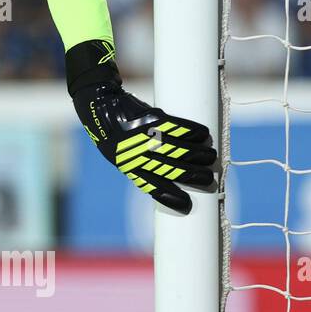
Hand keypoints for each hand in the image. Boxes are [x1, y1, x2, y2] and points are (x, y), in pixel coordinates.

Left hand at [74, 82, 217, 214]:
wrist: (100, 106)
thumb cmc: (113, 134)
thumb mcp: (120, 155)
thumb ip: (141, 166)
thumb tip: (172, 178)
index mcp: (129, 167)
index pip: (153, 188)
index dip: (172, 198)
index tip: (188, 205)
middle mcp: (137, 154)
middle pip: (174, 170)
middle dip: (196, 176)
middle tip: (208, 178)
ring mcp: (144, 136)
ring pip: (180, 150)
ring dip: (200, 155)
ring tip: (210, 156)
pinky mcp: (150, 119)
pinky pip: (178, 127)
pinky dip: (194, 132)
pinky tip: (204, 134)